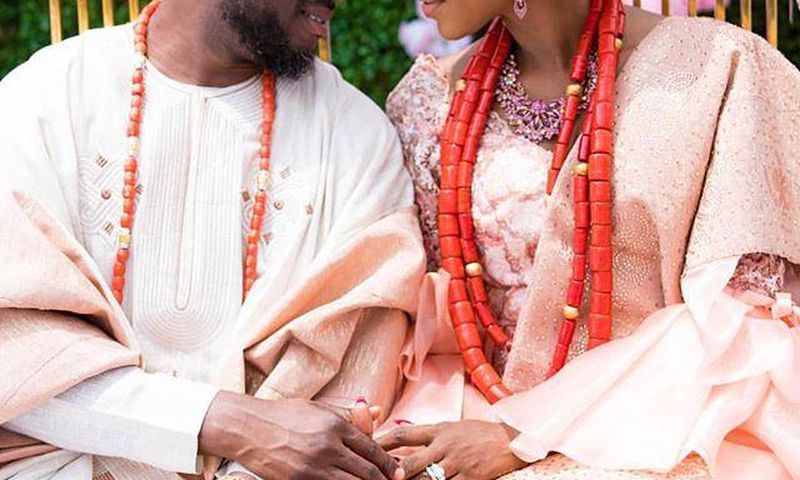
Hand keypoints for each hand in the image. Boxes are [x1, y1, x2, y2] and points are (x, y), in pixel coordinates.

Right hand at [200, 391, 403, 479]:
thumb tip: (379, 412)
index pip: (371, 448)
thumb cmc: (284, 415)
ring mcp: (313, 465)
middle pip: (366, 470)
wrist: (248, 428)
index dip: (388, 462)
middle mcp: (328, 445)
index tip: (398, 471)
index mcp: (335, 424)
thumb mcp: (318, 408)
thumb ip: (349, 413)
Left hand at [378, 420, 526, 479]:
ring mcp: (457, 463)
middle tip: (379, 478)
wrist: (511, 439)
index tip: (368, 450)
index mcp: (438, 430)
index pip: (404, 435)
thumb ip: (429, 436)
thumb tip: (403, 439)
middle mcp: (444, 445)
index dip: (383, 443)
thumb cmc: (479, 434)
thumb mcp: (452, 428)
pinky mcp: (470, 478)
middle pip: (411, 463)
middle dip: (393, 474)